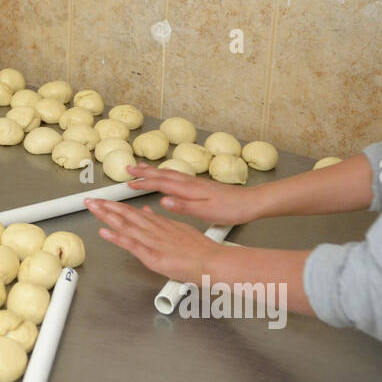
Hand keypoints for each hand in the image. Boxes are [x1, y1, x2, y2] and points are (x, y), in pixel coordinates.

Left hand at [85, 198, 222, 282]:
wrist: (213, 260)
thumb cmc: (201, 251)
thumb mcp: (180, 230)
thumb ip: (163, 223)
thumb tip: (147, 212)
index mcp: (161, 224)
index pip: (134, 213)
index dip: (117, 207)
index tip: (103, 201)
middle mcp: (154, 229)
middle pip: (126, 215)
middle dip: (106, 207)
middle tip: (90, 200)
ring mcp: (152, 241)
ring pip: (126, 225)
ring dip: (107, 216)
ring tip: (92, 208)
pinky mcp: (153, 255)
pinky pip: (132, 244)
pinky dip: (117, 237)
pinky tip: (104, 232)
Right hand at [124, 164, 260, 225]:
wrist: (252, 202)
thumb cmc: (232, 209)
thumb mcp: (206, 212)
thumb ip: (183, 206)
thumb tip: (163, 201)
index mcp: (190, 189)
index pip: (161, 183)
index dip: (143, 182)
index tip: (129, 182)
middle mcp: (191, 183)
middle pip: (163, 174)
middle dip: (144, 171)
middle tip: (129, 168)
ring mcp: (196, 182)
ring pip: (170, 173)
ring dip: (154, 171)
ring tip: (143, 168)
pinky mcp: (202, 185)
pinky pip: (177, 176)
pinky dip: (166, 174)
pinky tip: (167, 177)